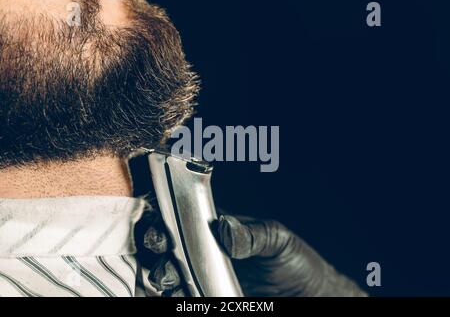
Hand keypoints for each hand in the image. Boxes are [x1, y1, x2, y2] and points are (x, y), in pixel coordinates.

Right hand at [134, 211, 366, 296]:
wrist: (308, 295)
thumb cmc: (295, 261)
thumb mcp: (277, 240)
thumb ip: (252, 234)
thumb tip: (225, 228)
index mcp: (217, 229)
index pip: (183, 219)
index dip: (165, 220)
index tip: (161, 230)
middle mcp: (205, 253)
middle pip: (168, 248)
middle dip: (157, 250)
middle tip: (166, 257)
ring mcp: (205, 278)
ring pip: (170, 275)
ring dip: (163, 277)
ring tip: (172, 281)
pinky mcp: (209, 297)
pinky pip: (185, 296)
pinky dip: (175, 295)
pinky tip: (178, 294)